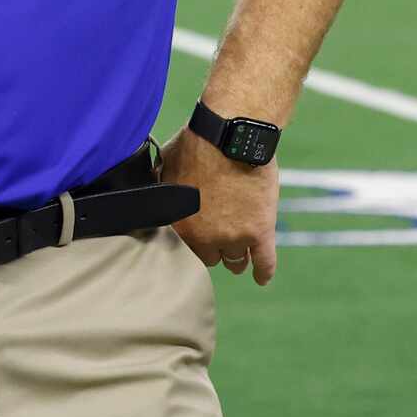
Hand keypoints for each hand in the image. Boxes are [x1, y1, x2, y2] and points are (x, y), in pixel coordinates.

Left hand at [161, 127, 279, 285]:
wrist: (231, 138)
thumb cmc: (195, 147)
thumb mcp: (165, 169)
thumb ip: (162, 191)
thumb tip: (152, 192)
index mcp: (177, 224)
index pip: (181, 249)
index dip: (189, 243)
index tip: (193, 242)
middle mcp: (204, 237)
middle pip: (209, 258)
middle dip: (213, 250)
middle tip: (218, 245)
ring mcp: (233, 237)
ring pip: (235, 262)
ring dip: (236, 259)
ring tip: (238, 261)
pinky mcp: (260, 232)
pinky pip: (264, 262)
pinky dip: (263, 272)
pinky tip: (261, 279)